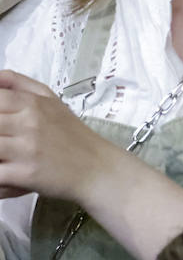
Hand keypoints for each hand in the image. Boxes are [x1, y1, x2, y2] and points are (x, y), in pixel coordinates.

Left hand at [0, 71, 117, 202]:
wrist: (97, 167)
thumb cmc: (72, 136)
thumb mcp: (52, 101)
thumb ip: (19, 84)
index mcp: (33, 104)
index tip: (1, 118)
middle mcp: (29, 123)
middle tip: (4, 136)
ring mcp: (26, 149)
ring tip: (5, 153)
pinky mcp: (24, 174)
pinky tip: (5, 170)